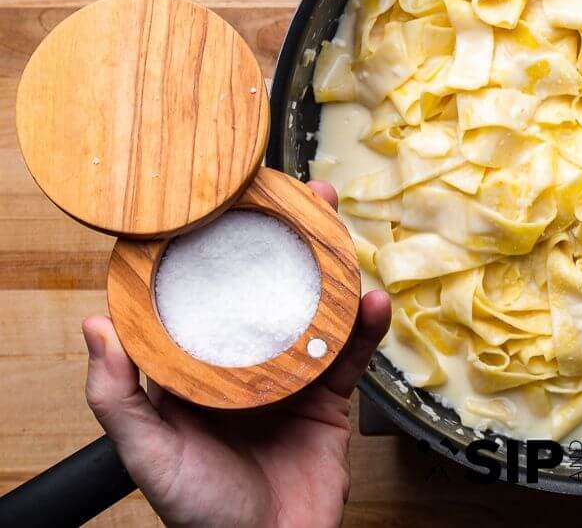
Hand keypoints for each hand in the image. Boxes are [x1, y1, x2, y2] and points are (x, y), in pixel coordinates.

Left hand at [83, 183, 390, 527]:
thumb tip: (96, 327)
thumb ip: (119, 398)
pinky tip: (373, 304)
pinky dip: (366, 327)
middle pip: (268, 287)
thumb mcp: (150, 455)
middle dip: (288, 239)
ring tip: (339, 229)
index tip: (234, 205)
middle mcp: (244, 364)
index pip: (208, 294)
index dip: (221, 248)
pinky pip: (351, 353)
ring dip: (333, 266)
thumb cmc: (201, 518)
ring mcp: (290, 377)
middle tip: (303, 198)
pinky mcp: (329, 398)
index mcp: (197, 369)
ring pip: (314, 307)